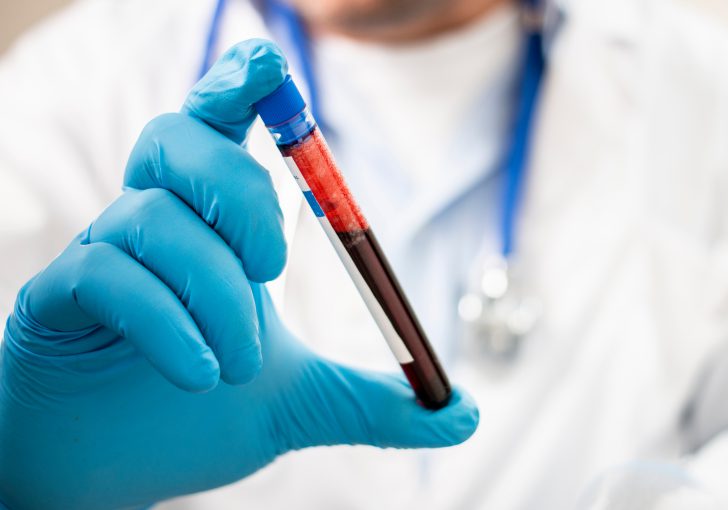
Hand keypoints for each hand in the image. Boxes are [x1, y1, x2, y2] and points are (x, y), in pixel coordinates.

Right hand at [0, 39, 477, 509]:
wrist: (112, 471)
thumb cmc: (199, 413)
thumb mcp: (302, 403)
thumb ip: (375, 402)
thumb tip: (464, 414)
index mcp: (209, 228)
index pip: (219, 128)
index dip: (240, 86)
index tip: (271, 70)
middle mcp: (152, 223)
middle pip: (178, 139)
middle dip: (239, 192)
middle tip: (275, 267)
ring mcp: (99, 256)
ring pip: (152, 219)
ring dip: (213, 292)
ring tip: (238, 365)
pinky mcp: (57, 299)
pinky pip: (106, 274)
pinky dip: (166, 324)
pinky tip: (199, 376)